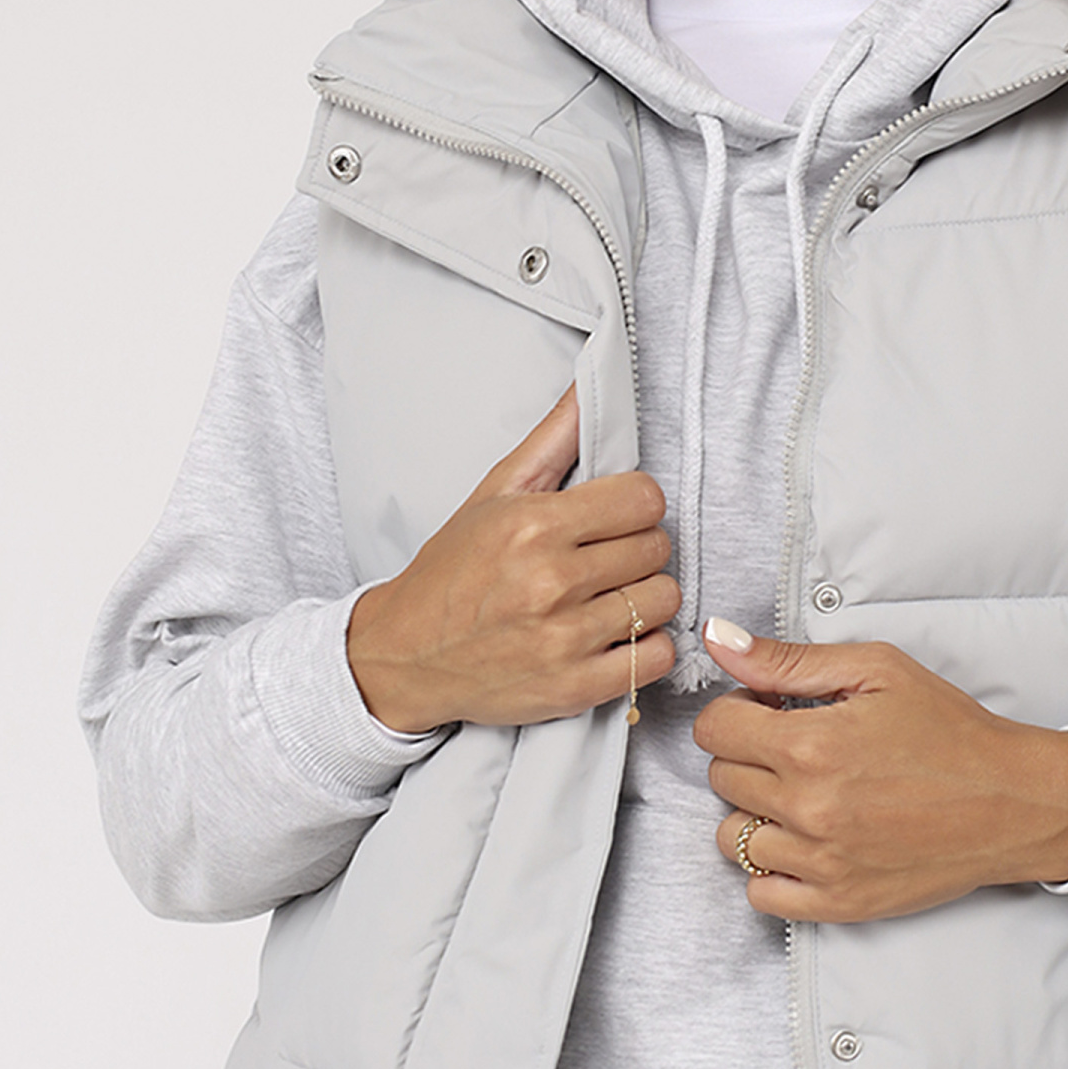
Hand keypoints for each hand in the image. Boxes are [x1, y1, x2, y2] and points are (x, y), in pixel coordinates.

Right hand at [346, 384, 679, 731]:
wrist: (405, 655)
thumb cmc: (453, 572)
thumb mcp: (494, 494)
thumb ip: (553, 439)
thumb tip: (590, 381)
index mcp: (534, 525)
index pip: (644, 498)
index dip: (635, 505)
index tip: (613, 517)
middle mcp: (551, 581)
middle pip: (657, 548)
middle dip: (637, 549)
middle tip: (604, 559)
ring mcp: (565, 638)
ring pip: (662, 600)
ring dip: (645, 598)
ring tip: (608, 598)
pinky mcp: (576, 687)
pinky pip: (657, 657)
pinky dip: (646, 647)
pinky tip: (614, 637)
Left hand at [693, 620, 1067, 922]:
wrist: (1011, 802)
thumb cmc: (952, 732)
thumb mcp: (876, 671)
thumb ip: (787, 660)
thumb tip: (719, 639)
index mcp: (811, 746)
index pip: (713, 730)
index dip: (738, 711)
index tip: (770, 712)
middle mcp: (808, 809)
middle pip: (722, 778)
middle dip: (749, 755)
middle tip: (798, 748)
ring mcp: (820, 862)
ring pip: (732, 837)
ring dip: (756, 811)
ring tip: (801, 795)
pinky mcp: (837, 902)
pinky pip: (759, 892)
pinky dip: (770, 867)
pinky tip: (804, 841)